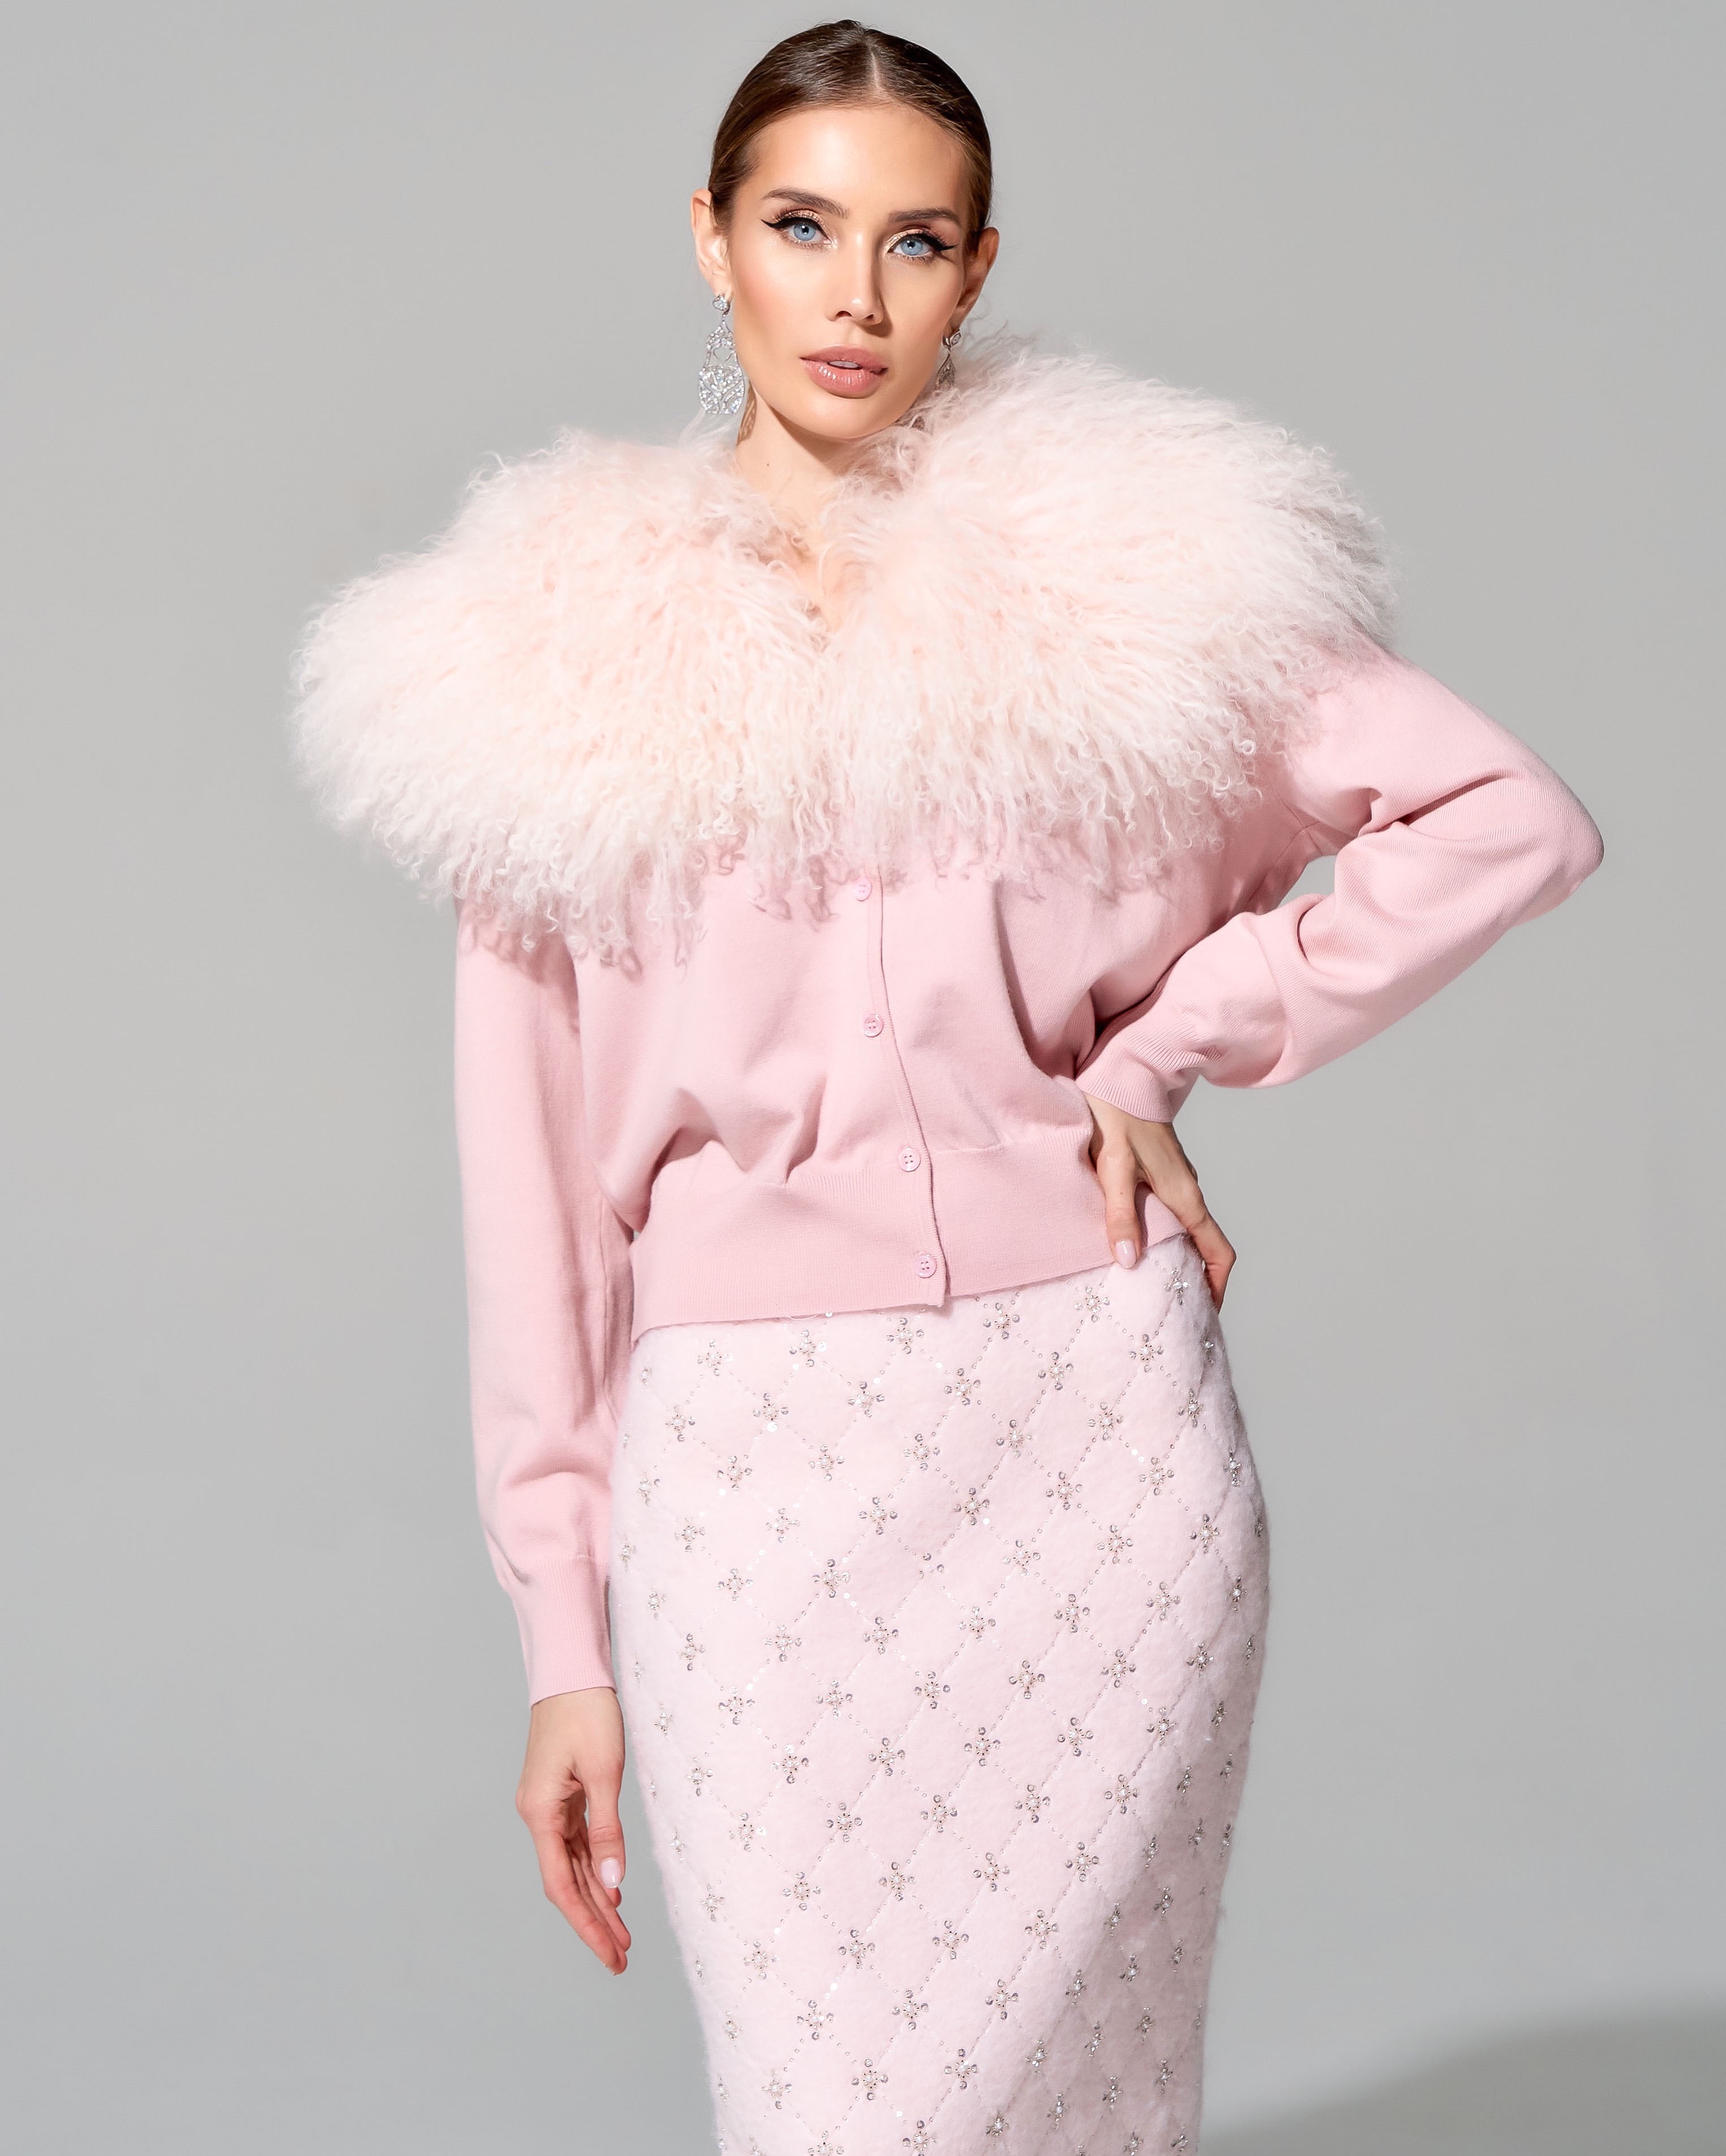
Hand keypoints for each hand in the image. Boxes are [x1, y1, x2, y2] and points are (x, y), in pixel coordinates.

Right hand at [516, 1687, 632, 1972]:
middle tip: (620, 1959)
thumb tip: (613, 1882)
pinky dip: (595, 1868)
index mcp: (539, 1812)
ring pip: (571, 1865)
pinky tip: (611, 1889)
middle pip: (565, 1882)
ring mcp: (548, 1805)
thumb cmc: (586, 1711)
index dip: (586, 1924)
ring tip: (621, 1935)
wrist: (571, 1668)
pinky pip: (576, 1843)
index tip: (610, 1954)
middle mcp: (537, 1814)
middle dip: (593, 1922)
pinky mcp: (561, 1793)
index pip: (561, 1885)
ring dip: (596, 1899)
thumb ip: (607, 1828)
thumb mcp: (603, 1770)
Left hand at [1079, 1093, 1234, 1309]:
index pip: (1218, 1251)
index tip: (1204, 1313)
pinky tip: (1135, 1246)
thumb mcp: (1114, 1167)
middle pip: (1205, 1247)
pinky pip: (1171, 1214)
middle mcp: (1187, 1192)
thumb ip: (1119, 1214)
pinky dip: (1163, 1237)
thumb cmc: (1118, 1116)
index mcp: (1185, 1196)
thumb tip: (1128, 1261)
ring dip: (1178, 1259)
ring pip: (1186, 1231)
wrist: (1122, 1075)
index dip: (1218, 1286)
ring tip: (1151, 1286)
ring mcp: (1176, 1181)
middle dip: (1196, 1281)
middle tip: (1172, 1310)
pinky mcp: (1161, 1172)